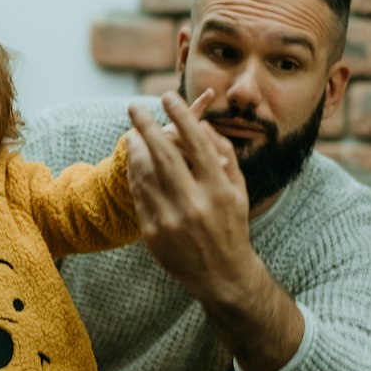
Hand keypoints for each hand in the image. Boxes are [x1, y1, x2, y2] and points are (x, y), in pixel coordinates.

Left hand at [126, 90, 252, 302]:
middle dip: (147, 126)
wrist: (222, 275)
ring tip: (131, 133)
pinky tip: (134, 162)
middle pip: (164, 155)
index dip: (181, 115)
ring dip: (134, 149)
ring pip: (145, 174)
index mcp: (219, 189)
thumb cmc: (232, 225)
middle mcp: (195, 203)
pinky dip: (134, 175)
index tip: (168, 96)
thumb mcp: (238, 190)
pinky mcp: (154, 233)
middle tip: (133, 106)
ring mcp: (171, 220)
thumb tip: (202, 126)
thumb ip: (224, 156)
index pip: (196, 143)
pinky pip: (139, 195)